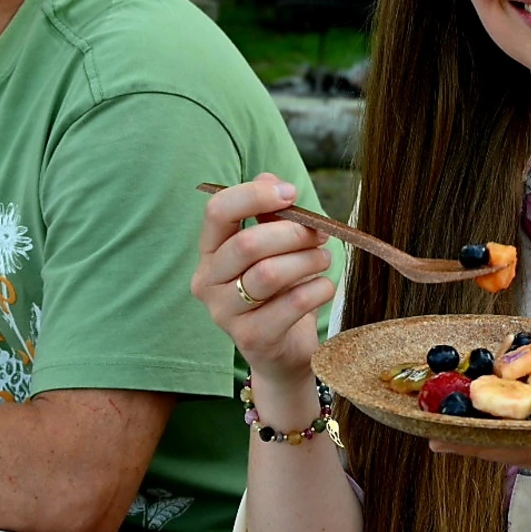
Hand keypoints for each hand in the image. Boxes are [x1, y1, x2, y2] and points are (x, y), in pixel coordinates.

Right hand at [190, 173, 333, 384]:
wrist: (283, 352)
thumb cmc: (279, 292)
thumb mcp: (274, 249)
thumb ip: (269, 215)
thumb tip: (271, 179)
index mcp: (209, 252)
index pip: (217, 211)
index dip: (255, 195)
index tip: (291, 193)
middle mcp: (207, 282)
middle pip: (248, 243)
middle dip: (294, 233)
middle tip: (320, 235)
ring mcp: (225, 314)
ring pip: (270, 273)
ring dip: (307, 259)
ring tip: (324, 258)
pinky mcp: (252, 338)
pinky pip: (292, 303)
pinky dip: (318, 288)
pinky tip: (324, 287)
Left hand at [430, 405, 530, 531]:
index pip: (523, 446)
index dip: (481, 439)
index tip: (438, 433)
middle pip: (506, 450)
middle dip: (466, 434)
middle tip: (423, 416)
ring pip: (517, 450)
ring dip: (485, 432)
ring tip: (448, 408)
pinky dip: (512, 434)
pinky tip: (496, 413)